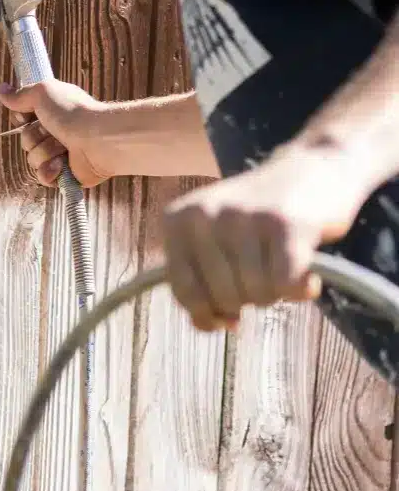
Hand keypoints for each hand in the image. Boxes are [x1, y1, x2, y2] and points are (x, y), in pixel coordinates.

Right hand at [0, 79, 114, 186]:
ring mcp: (60, 155)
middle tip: (52, 130)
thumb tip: (0, 89)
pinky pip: (42, 177)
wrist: (98, 139)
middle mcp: (55, 132)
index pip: (22, 120)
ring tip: (63, 147)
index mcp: (52, 112)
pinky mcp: (64, 175)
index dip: (21, 118)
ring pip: (32, 159)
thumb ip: (20, 94)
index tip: (28, 115)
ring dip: (45, 152)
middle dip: (35, 137)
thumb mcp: (42, 92)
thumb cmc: (73, 112)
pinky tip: (60, 165)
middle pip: (25, 140)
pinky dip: (49, 171)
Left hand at [162, 146, 365, 330]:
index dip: (205, 313)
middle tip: (263, 275)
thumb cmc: (258, 215)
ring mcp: (243, 217)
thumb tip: (204, 325)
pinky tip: (306, 275)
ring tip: (282, 265)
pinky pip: (286, 285)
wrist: (313, 165)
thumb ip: (201, 279)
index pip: (183, 289)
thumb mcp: (215, 238)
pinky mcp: (284, 223)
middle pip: (222, 297)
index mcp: (177, 219)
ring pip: (256, 294)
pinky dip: (300, 290)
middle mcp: (204, 214)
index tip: (224, 317)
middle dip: (247, 299)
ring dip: (276, 293)